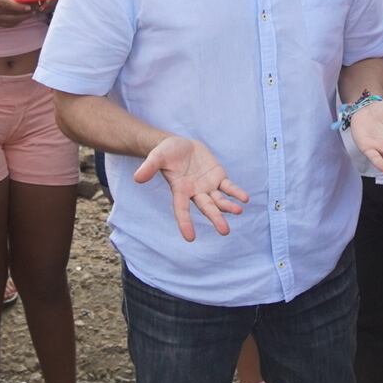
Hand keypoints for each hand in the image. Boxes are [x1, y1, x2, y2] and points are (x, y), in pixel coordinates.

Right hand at [0, 0, 33, 26]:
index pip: (10, 6)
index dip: (21, 7)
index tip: (30, 5)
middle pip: (15, 16)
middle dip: (27, 13)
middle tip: (36, 8)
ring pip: (14, 22)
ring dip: (24, 18)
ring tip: (32, 12)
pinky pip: (10, 24)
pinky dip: (18, 21)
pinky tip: (22, 16)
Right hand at [135, 135, 249, 241]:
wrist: (179, 145)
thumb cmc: (166, 153)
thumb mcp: (156, 157)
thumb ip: (149, 167)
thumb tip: (137, 178)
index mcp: (180, 190)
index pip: (182, 210)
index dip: (185, 223)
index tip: (190, 238)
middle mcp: (195, 192)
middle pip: (206, 207)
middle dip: (215, 218)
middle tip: (224, 231)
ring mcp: (207, 185)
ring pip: (219, 199)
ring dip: (228, 206)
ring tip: (238, 211)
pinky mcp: (217, 176)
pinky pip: (228, 186)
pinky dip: (236, 192)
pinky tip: (244, 199)